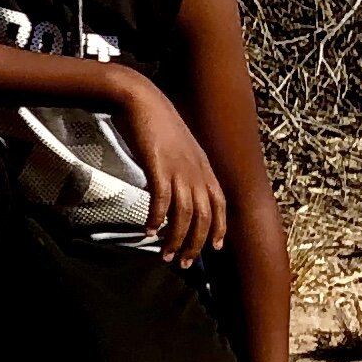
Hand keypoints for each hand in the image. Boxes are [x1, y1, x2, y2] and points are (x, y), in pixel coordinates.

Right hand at [112, 71, 227, 266]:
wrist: (141, 99)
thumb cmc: (156, 122)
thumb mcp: (178, 148)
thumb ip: (183, 168)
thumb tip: (177, 190)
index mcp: (205, 167)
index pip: (220, 205)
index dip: (220, 229)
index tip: (214, 249)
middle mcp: (197, 171)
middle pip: (204, 217)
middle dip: (195, 244)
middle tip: (182, 262)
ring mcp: (179, 170)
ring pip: (185, 214)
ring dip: (176, 238)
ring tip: (164, 255)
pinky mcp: (159, 167)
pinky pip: (161, 200)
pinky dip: (157, 218)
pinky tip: (149, 230)